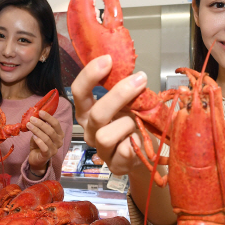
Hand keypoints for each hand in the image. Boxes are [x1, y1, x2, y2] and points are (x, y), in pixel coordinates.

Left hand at [27, 110, 64, 172]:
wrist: (36, 158)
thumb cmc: (39, 143)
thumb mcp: (40, 132)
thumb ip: (41, 125)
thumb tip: (36, 114)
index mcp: (60, 134)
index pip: (56, 124)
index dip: (48, 117)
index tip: (40, 112)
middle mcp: (59, 141)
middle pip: (51, 130)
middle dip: (40, 123)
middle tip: (31, 119)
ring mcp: (54, 149)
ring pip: (46, 138)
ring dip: (37, 130)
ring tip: (29, 125)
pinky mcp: (48, 155)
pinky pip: (44, 147)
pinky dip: (39, 141)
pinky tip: (33, 136)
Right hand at [70, 55, 148, 175]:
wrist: (146, 153)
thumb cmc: (134, 122)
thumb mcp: (128, 102)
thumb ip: (124, 89)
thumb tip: (132, 71)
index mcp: (88, 111)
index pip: (79, 91)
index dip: (89, 75)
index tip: (107, 60)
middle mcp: (90, 130)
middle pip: (97, 113)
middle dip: (119, 95)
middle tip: (139, 79)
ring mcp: (101, 150)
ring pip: (106, 136)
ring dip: (128, 124)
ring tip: (139, 122)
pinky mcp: (115, 165)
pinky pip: (124, 152)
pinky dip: (136, 143)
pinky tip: (141, 139)